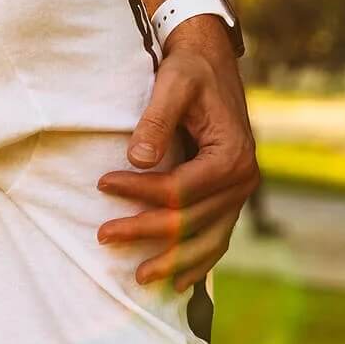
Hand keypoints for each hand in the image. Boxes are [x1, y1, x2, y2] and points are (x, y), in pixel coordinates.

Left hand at [96, 17, 259, 290]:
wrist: (212, 62)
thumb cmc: (190, 70)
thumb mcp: (173, 83)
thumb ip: (156, 119)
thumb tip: (137, 159)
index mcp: (231, 155)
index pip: (180, 189)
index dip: (139, 192)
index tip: (102, 183)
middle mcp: (243, 180)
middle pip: (191, 219)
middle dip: (146, 231)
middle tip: (104, 235)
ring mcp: (239, 192)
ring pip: (208, 238)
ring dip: (174, 260)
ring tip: (141, 277)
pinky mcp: (230, 196)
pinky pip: (217, 236)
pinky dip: (199, 260)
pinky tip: (179, 281)